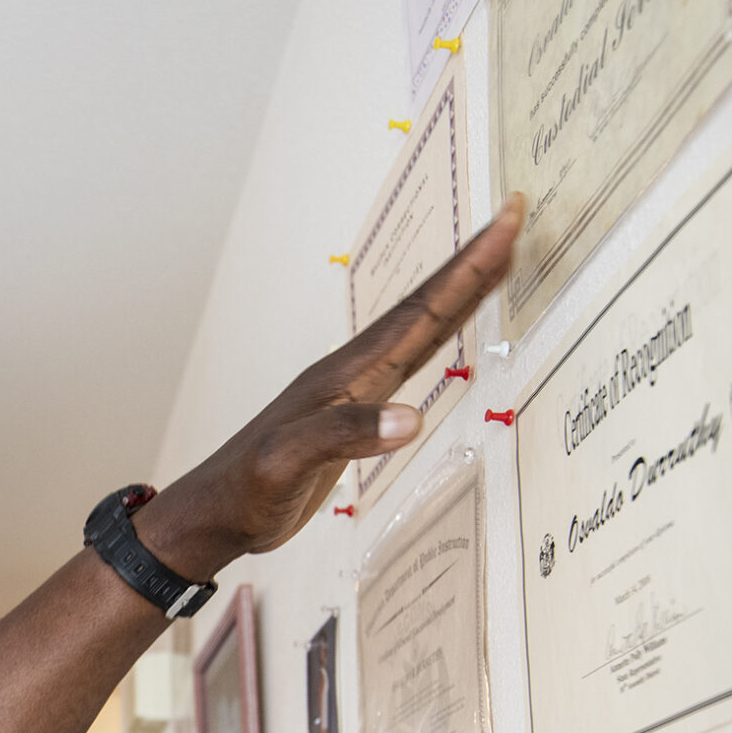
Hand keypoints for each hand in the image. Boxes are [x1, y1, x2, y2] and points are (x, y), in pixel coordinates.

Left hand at [134, 193, 524, 576]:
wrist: (216, 513)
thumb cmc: (245, 490)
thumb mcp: (289, 463)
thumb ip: (345, 436)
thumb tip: (411, 419)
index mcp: (345, 375)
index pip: (418, 313)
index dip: (465, 271)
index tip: (505, 225)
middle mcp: (353, 372)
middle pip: (425, 309)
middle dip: (473, 266)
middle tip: (515, 220)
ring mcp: (355, 392)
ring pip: (420, 331)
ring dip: (460, 296)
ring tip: (497, 261)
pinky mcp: (355, 416)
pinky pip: (409, 363)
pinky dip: (439, 340)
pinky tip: (451, 334)